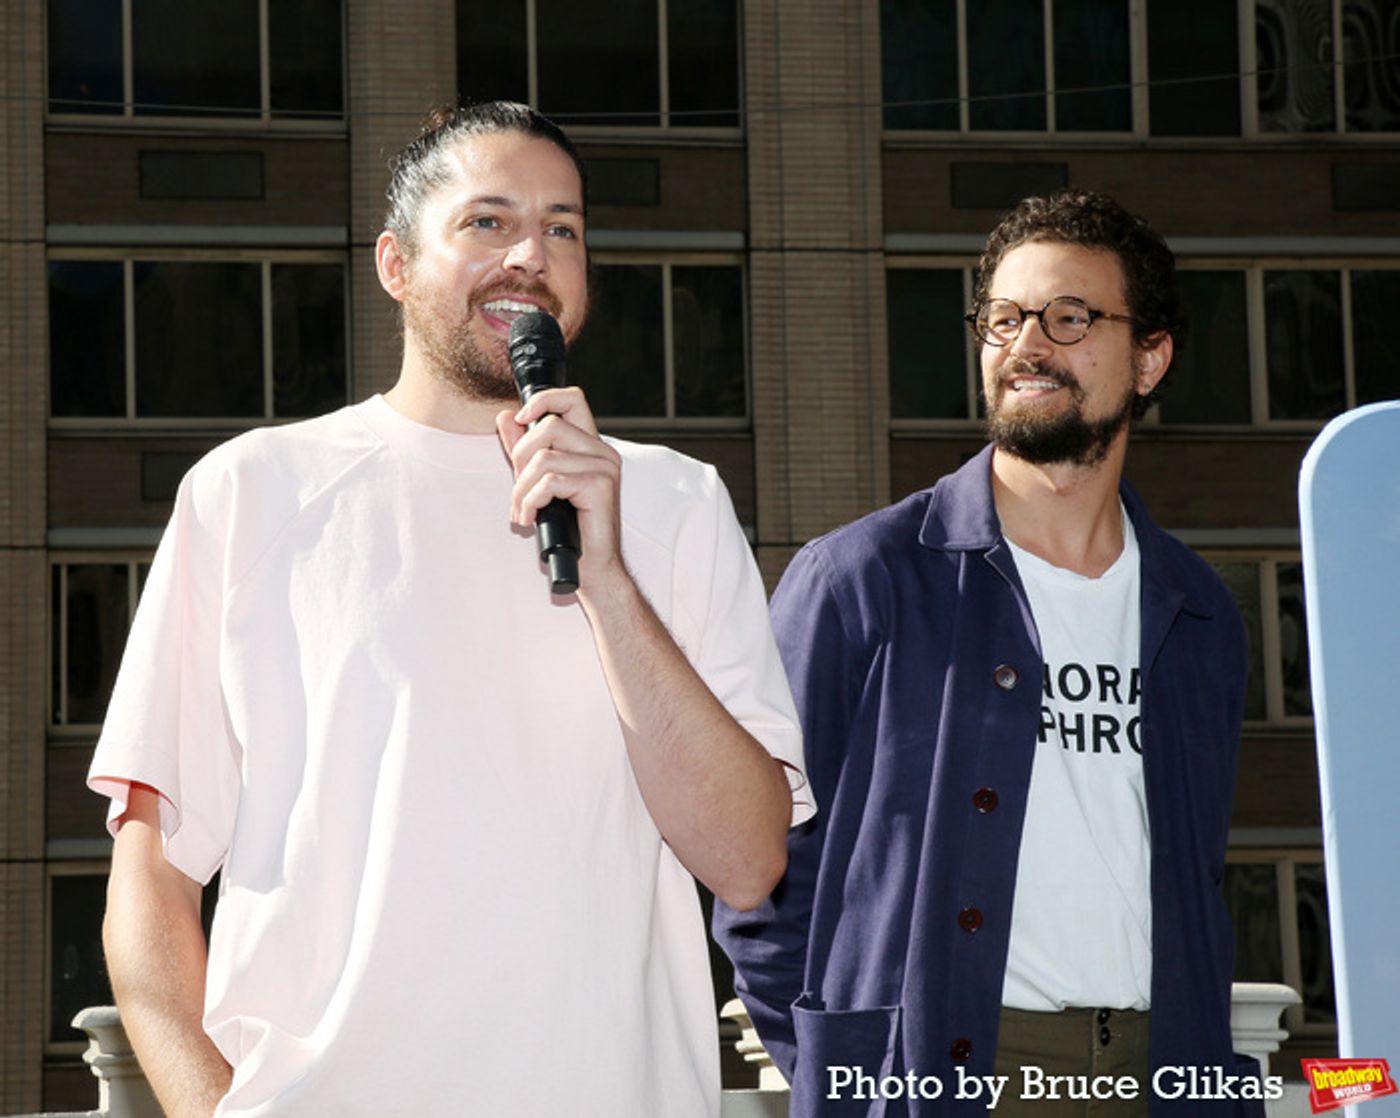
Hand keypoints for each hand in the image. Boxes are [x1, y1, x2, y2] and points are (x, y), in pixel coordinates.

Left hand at [496, 387, 625, 592]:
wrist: (593, 568)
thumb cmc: (570, 530)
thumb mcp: (538, 483)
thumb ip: (524, 449)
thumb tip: (504, 418)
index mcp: (590, 446)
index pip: (571, 399)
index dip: (543, 400)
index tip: (519, 419)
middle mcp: (602, 452)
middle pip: (549, 426)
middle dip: (520, 457)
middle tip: (518, 490)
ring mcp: (605, 467)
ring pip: (544, 458)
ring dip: (521, 490)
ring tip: (522, 512)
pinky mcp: (601, 486)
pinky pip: (550, 482)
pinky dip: (531, 502)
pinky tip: (531, 519)